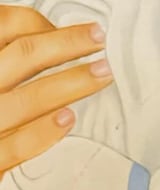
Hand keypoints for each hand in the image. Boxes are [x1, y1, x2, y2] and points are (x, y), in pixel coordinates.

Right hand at [0, 5, 112, 178]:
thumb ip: (12, 66)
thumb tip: (52, 44)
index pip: (7, 28)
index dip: (42, 26)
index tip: (76, 33)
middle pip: (24, 56)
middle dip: (67, 44)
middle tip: (99, 39)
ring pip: (29, 97)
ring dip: (71, 83)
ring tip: (102, 74)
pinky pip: (18, 145)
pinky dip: (43, 131)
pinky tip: (69, 118)